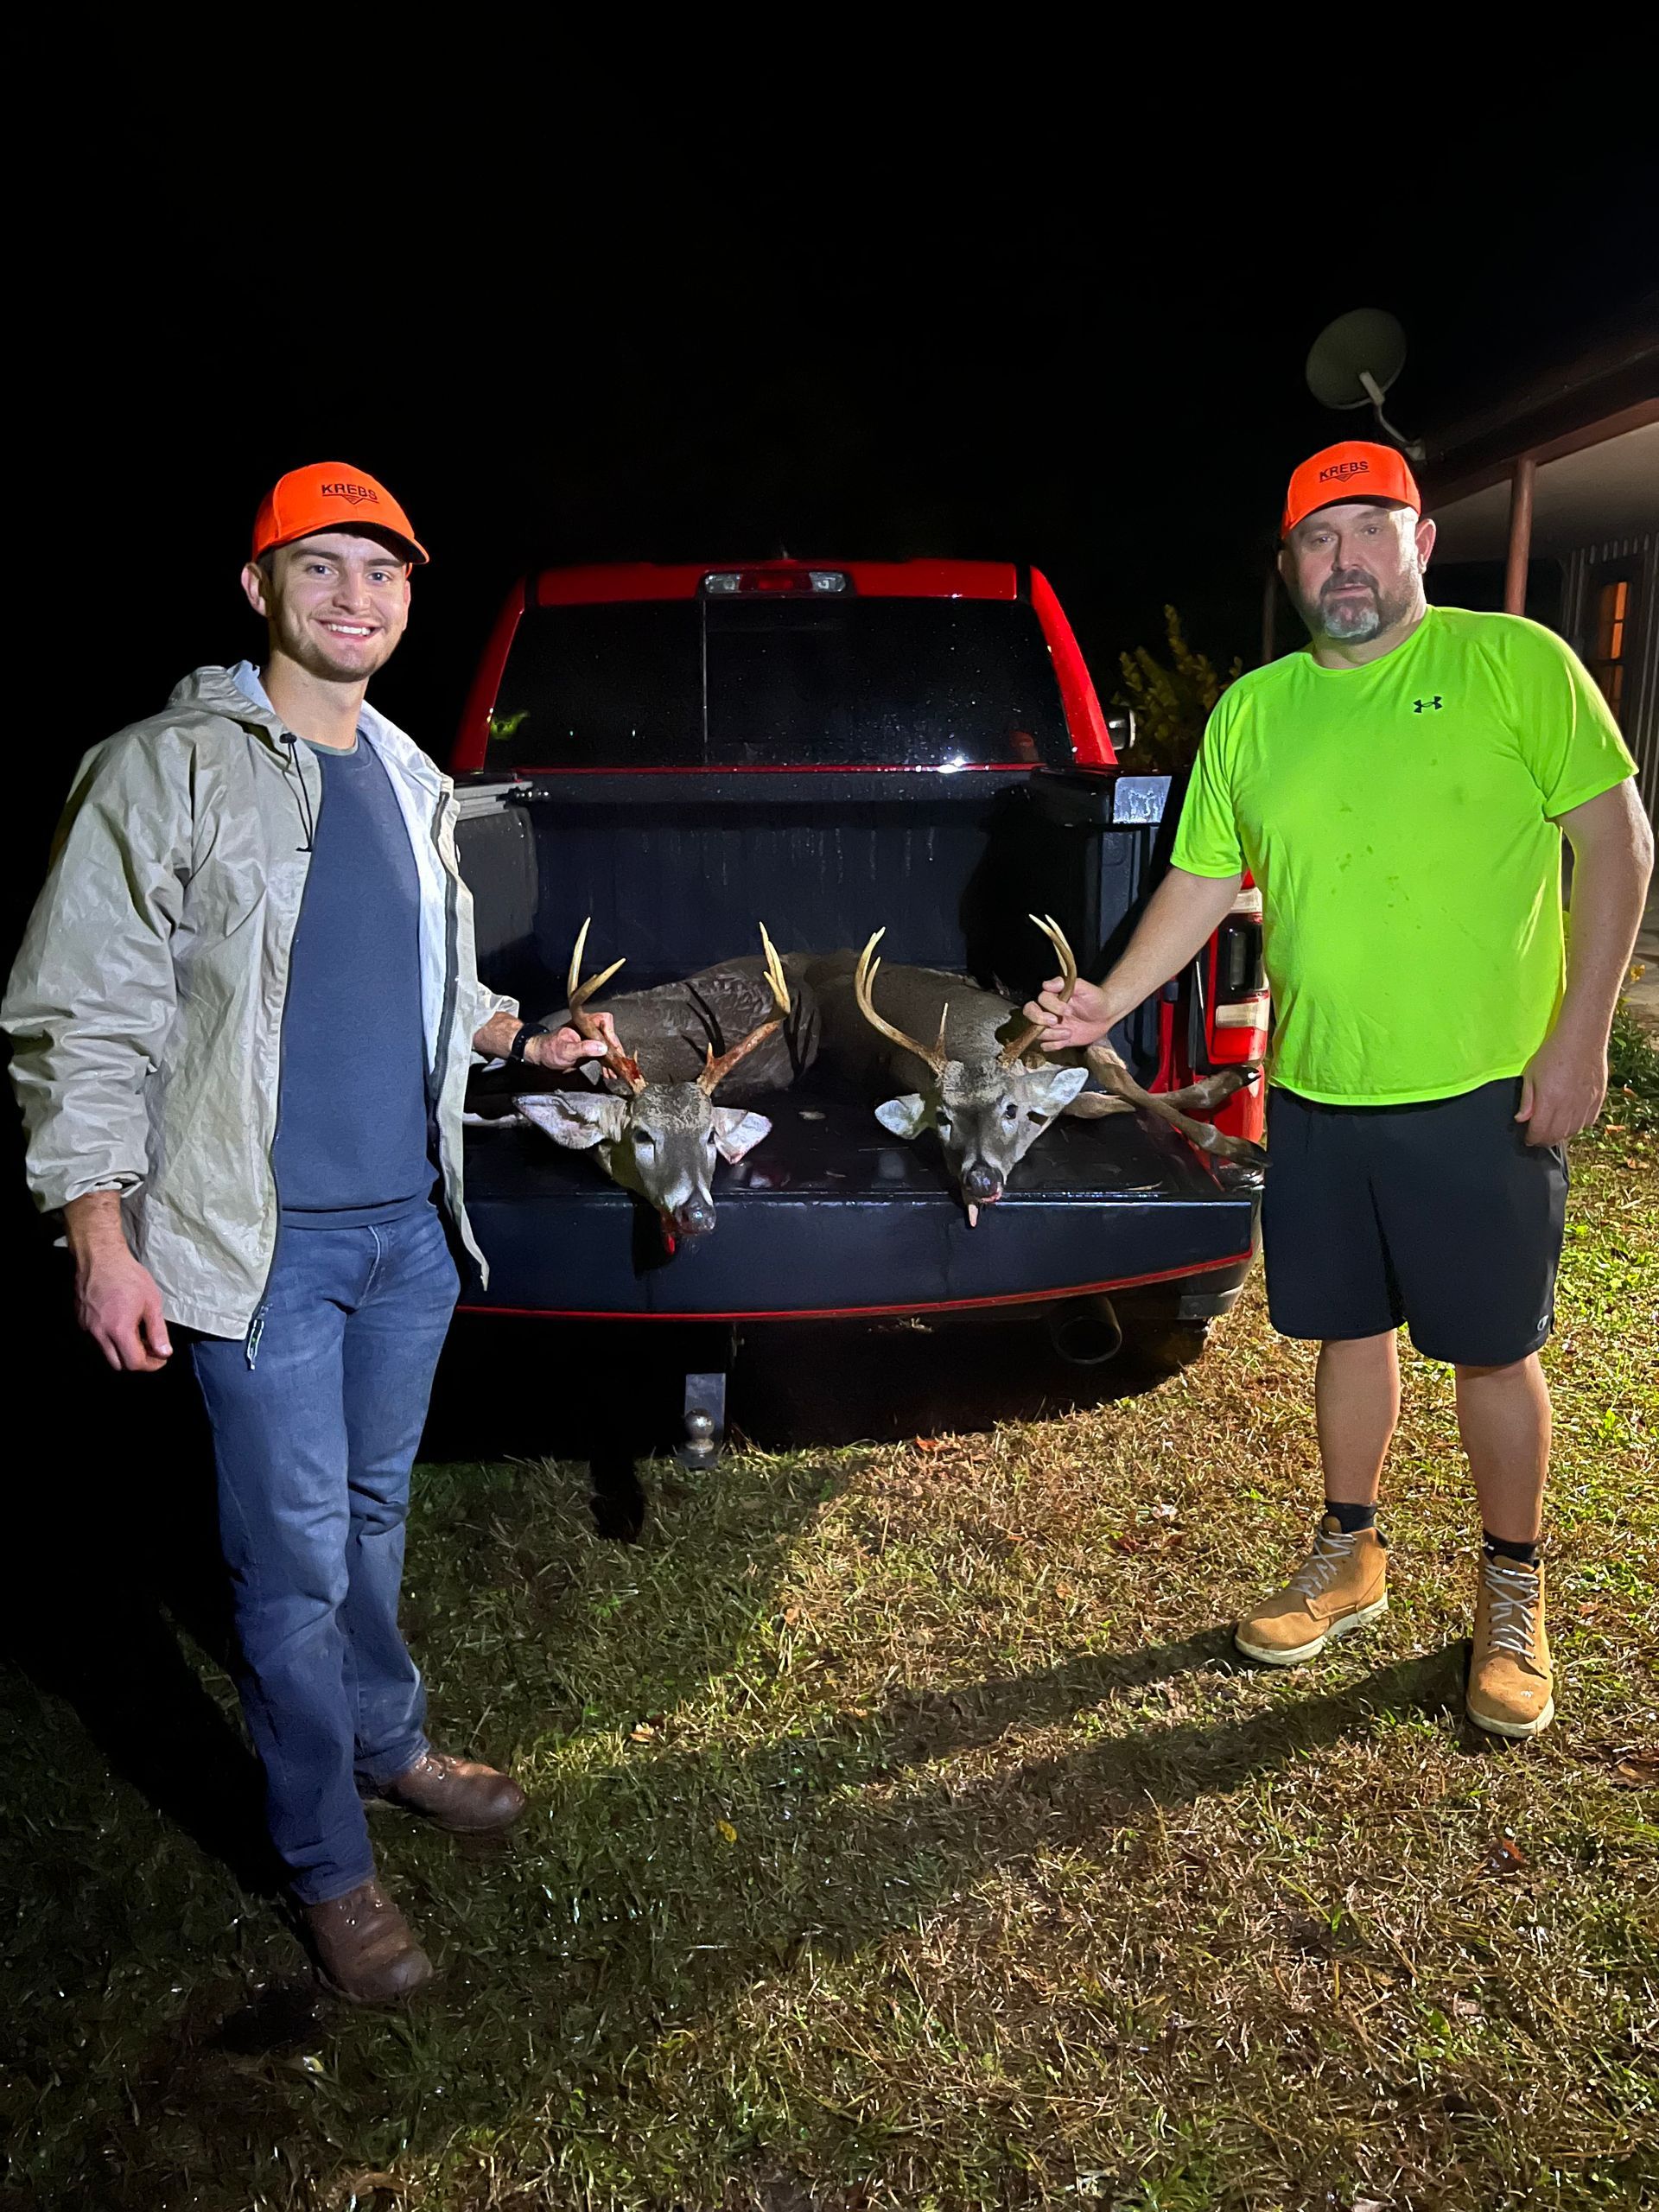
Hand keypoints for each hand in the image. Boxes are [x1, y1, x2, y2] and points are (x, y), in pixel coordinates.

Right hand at [76, 1247, 172, 1370]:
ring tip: (136, 1334)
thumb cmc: (129, 1276)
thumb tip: (165, 1353)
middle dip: (136, 1361)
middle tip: (150, 1348)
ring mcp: (86, 1328)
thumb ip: (158, 1331)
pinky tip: (120, 1324)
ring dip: (122, 1351)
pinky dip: (110, 1339)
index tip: (161, 1357)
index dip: (151, 1365)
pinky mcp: (80, 1321)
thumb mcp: (151, 1302)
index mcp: (119, 1330)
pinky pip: (96, 1340)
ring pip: (106, 1353)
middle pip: (118, 1364)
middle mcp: (99, 1334)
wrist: (99, 1257)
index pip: (134, 1363)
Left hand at [529, 1012, 617, 1071]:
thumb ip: (583, 1048)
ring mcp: (591, 1039)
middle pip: (610, 1035)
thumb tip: (601, 1048)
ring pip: (609, 1047)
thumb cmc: (548, 1049)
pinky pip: (603, 1055)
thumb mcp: (566, 1049)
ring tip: (614, 1073)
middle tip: (618, 1064)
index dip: (610, 1033)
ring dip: (613, 1060)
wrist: (542, 1058)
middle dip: (615, 1050)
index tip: (611, 1047)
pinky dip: (607, 1064)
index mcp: (583, 1022)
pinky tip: (608, 1073)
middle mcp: (589, 1029)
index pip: (604, 1021)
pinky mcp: (591, 1050)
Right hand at [1021, 974, 1113, 1051]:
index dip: (1051, 1006)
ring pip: (1038, 1032)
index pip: (1041, 999)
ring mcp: (1051, 1026)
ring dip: (1052, 1034)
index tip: (1068, 1010)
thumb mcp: (1084, 988)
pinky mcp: (1057, 1038)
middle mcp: (1048, 1011)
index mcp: (1053, 997)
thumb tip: (1046, 984)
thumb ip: (1064, 983)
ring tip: (1069, 1032)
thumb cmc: (1095, 999)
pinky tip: (1066, 1040)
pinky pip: (1046, 1045)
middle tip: (1055, 1022)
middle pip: (1030, 1013)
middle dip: (1040, 1019)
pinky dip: (1053, 1045)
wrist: (1106, 1015)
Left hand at [1515, 1025, 1607, 1145]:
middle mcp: (1569, 1106)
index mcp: (1549, 1100)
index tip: (1528, 1139)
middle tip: (1538, 1139)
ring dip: (1561, 1136)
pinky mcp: (1598, 1099)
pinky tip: (1571, 1123)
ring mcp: (1585, 1103)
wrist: (1582, 1039)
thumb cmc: (1553, 1053)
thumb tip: (1521, 1119)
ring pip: (1573, 1131)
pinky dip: (1578, 1127)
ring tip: (1553, 1133)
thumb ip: (1527, 1100)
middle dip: (1545, 1140)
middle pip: (1556, 1135)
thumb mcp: (1531, 1074)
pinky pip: (1588, 1122)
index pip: (1540, 1131)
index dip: (1532, 1138)